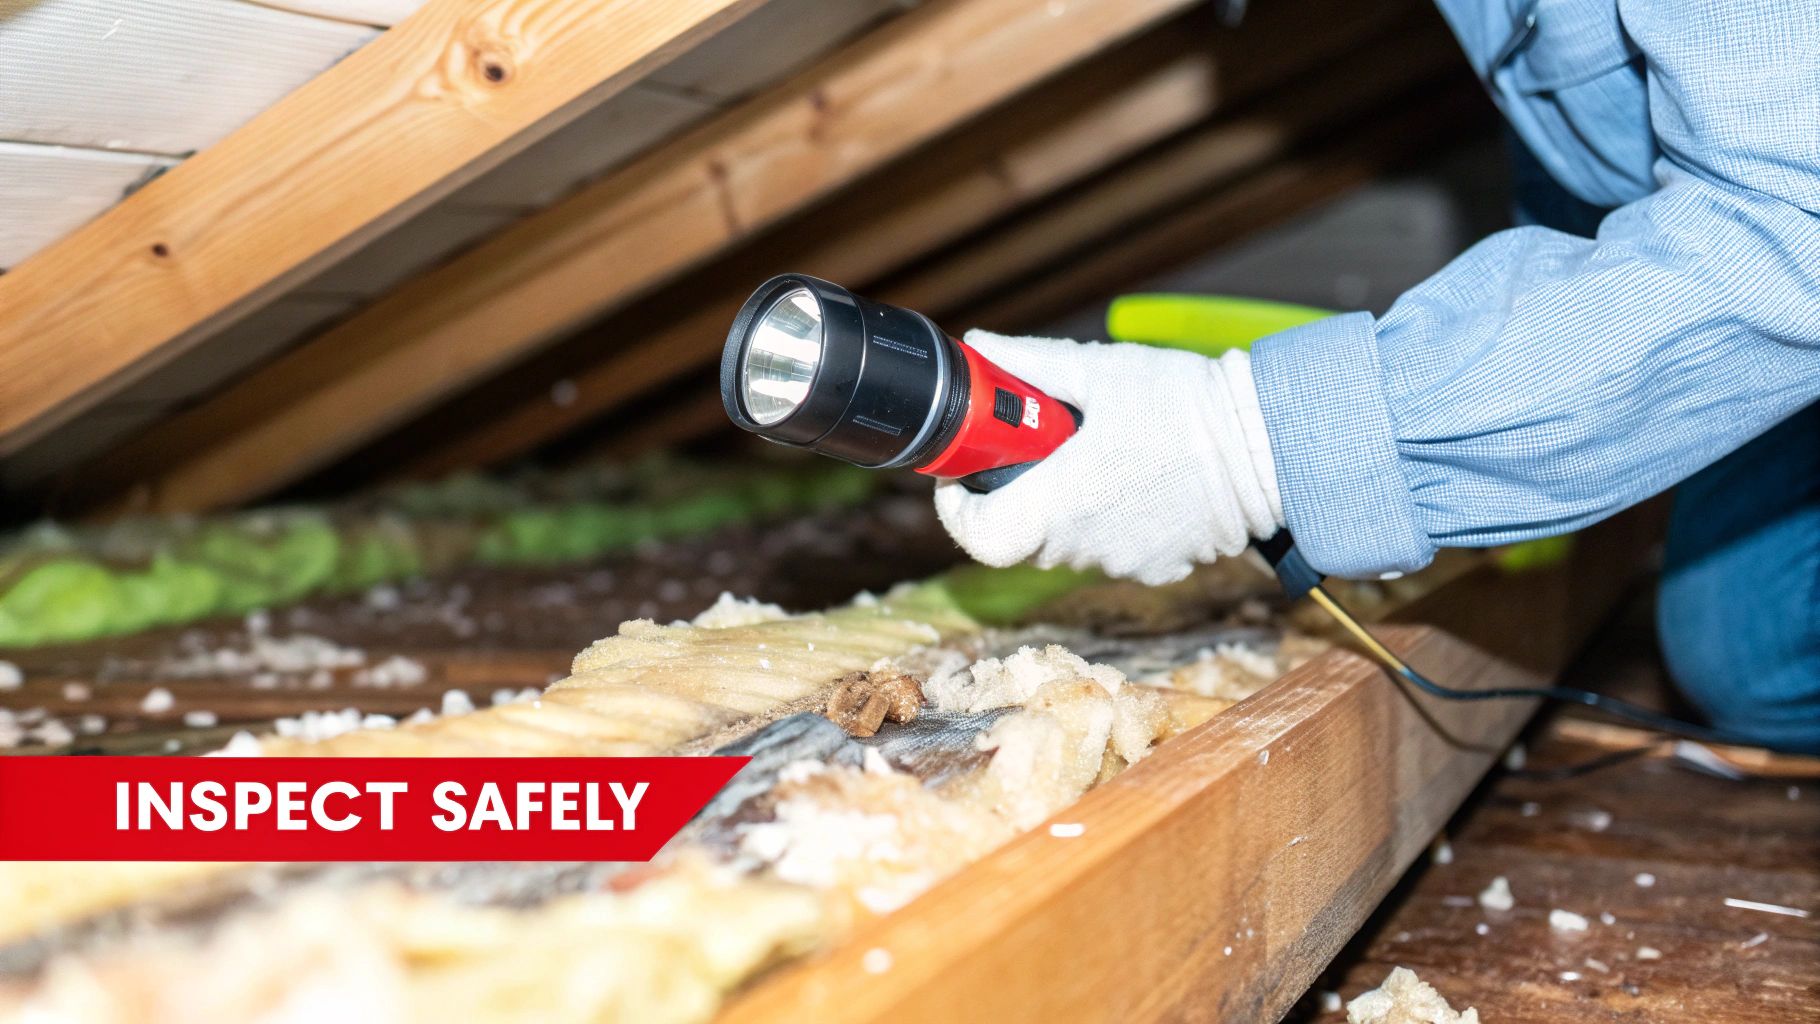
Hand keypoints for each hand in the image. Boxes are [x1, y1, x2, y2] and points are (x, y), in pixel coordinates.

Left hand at [933, 329, 1282, 585]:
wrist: (1269, 445)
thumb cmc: (1186, 404)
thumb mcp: (1100, 369)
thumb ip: (1029, 363)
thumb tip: (979, 346)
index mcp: (1064, 500)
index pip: (980, 538)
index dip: (958, 513)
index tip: (961, 479)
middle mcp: (1088, 543)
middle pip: (1020, 539)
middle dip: (1014, 497)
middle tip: (1028, 453)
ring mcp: (1124, 562)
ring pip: (1066, 545)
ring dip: (1063, 508)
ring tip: (1093, 456)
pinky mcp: (1159, 568)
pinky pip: (1112, 551)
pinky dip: (1108, 522)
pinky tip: (1134, 480)